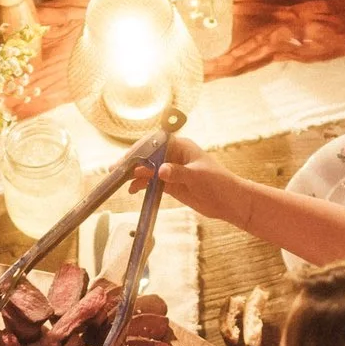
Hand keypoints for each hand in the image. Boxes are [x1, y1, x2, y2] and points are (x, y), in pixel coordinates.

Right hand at [129, 136, 248, 222]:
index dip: (138, 150)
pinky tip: (133, 191)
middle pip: (147, 156)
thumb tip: (160, 170)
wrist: (229, 201)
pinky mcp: (170, 183)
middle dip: (131, 162)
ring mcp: (170, 169)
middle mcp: (173, 155)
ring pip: (147, 169)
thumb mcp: (198, 176)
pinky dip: (141, 185)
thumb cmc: (218, 183)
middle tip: (115, 171)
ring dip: (134, 175)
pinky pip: (151, 182)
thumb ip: (178, 173)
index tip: (127, 159)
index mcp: (180, 146)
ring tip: (120, 182)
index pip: (154, 143)